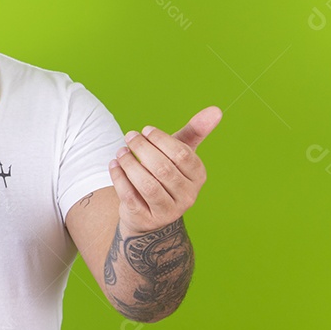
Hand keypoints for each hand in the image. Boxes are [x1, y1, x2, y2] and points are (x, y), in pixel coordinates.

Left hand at [108, 105, 221, 234]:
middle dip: (142, 148)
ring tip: (120, 151)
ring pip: (147, 184)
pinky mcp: (146, 219)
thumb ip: (195, 131)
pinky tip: (114, 165)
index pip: (182, 154)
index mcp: (198, 176)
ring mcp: (168, 211)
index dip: (161, 139)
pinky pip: (130, 196)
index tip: (145, 130)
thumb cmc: (166, 173)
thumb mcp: (179, 152)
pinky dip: (119, 178)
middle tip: (129, 136)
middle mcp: (187, 196)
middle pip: (163, 169)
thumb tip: (216, 110)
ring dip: (130, 164)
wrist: (149, 210)